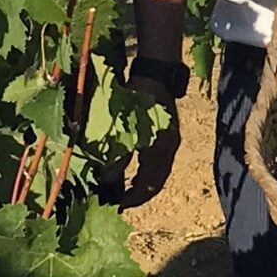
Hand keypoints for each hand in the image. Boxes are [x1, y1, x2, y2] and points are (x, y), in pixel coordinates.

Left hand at [120, 76, 182, 205]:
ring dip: (141, 184)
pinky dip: (144, 172)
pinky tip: (132, 173)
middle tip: (119, 203)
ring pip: (157, 173)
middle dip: (138, 195)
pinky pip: (157, 163)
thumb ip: (116, 157)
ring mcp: (170, 141)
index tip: (117, 206)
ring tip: (123, 192)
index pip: (150, 184)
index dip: (134, 198)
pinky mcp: (167, 134)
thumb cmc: (138, 97)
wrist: (155, 71)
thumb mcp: (124, 129)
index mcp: (162, 150)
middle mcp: (169, 149)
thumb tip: (106, 182)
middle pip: (156, 181)